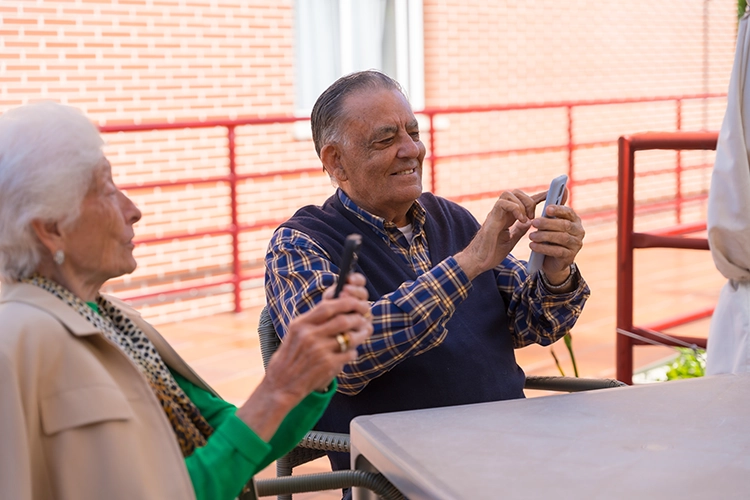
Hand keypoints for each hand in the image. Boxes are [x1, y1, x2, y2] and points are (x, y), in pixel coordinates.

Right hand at [235, 274, 372, 440]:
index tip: (356, 302)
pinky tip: (351, 353)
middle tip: (364, 319)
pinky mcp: (327, 365)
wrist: (280, 386)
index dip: (346, 302)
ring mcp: (319, 351)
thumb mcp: (294, 335)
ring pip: (349, 337)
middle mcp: (309, 336)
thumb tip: (337, 307)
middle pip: (342, 320)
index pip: (327, 306)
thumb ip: (312, 321)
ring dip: (361, 334)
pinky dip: (353, 352)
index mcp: (300, 325)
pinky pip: (349, 354)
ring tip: (363, 333)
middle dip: (358, 318)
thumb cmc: (288, 359)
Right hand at [455, 189, 546, 279]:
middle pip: (516, 192)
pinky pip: (503, 203)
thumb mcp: (510, 241)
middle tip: (533, 215)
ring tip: (527, 218)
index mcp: (506, 218)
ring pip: (509, 194)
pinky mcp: (491, 219)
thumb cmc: (490, 254)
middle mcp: (500, 213)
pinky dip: (515, 209)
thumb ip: (519, 231)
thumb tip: (529, 223)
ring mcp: (495, 214)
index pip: (523, 202)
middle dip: (529, 200)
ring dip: (522, 204)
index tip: (551, 195)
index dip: (538, 197)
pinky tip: (521, 221)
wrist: (477, 262)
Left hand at [529, 202, 584, 283]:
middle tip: (534, 223)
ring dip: (544, 236)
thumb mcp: (551, 223)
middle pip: (564, 225)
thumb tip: (564, 190)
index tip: (547, 209)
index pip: (569, 212)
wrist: (551, 262)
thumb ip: (554, 210)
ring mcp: (576, 244)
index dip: (558, 209)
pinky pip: (557, 251)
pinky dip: (543, 248)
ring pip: (561, 238)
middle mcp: (579, 231)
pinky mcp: (570, 256)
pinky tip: (532, 246)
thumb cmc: (550, 237)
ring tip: (531, 236)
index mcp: (574, 220)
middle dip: (548, 223)